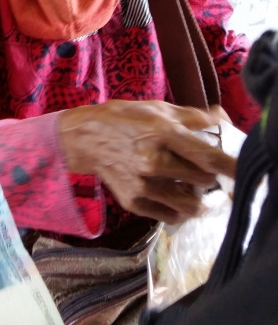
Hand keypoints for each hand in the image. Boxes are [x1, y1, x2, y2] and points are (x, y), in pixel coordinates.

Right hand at [60, 100, 234, 223]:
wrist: (86, 138)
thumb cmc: (123, 118)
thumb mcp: (156, 108)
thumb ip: (191, 116)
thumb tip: (221, 119)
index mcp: (162, 133)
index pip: (206, 155)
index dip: (228, 166)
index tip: (238, 171)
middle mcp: (154, 161)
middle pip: (202, 179)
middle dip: (209, 175)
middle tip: (203, 169)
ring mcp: (143, 185)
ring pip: (190, 204)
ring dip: (198, 197)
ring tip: (193, 187)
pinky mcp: (134, 201)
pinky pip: (170, 215)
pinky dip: (179, 209)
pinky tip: (176, 196)